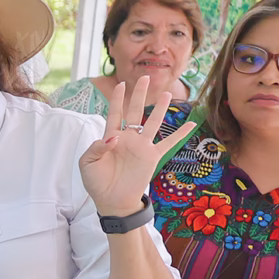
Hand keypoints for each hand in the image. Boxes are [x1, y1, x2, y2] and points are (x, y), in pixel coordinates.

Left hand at [79, 75, 196, 216]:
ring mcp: (141, 146)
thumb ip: (96, 148)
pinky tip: (190, 124)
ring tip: (167, 93)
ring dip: (159, 108)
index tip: (121, 84)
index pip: (115, 113)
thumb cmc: (97, 182)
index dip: (118, 99)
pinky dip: (180, 134)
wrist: (112, 200)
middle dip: (139, 95)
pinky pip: (168, 143)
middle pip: (135, 111)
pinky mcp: (152, 156)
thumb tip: (112, 137)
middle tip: (144, 77)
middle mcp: (128, 138)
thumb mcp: (88, 163)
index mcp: (110, 137)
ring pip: (153, 122)